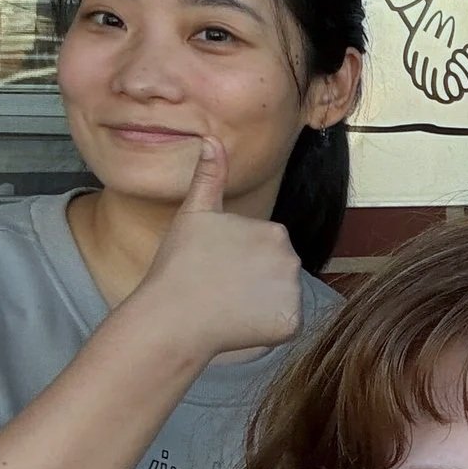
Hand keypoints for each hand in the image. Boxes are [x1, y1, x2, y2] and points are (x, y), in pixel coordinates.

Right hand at [132, 139, 305, 359]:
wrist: (174, 316)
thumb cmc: (179, 265)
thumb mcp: (194, 214)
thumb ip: (210, 177)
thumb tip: (212, 140)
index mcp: (275, 231)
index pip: (263, 248)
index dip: (236, 260)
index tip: (214, 267)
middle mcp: (293, 259)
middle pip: (275, 273)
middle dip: (251, 282)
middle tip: (218, 288)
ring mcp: (294, 293)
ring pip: (278, 299)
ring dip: (258, 305)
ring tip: (226, 307)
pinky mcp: (290, 323)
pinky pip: (282, 325)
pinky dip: (264, 328)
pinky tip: (238, 324)